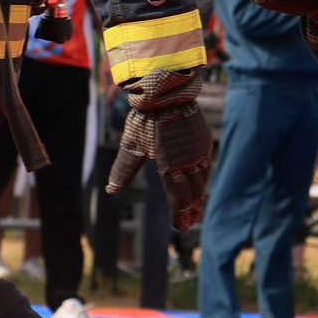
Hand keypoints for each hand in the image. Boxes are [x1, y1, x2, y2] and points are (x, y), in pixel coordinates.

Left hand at [106, 67, 213, 228]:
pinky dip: (203, 179)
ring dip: (199, 196)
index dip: (180, 214)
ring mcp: (199, 151)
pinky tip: (200, 183)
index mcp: (170, 166)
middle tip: (189, 222)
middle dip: (191, 209)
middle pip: (193, 193)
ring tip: (196, 207)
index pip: (178, 198)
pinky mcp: (203, 142)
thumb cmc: (145, 118)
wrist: (166, 91)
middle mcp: (188, 161)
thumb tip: (111, 190)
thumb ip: (123, 170)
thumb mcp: (131, 145)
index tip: (180, 227)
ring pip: (202, 180)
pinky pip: (206, 166)